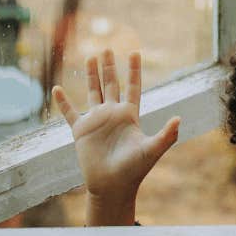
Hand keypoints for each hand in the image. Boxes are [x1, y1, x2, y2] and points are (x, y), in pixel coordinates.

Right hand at [51, 49, 180, 222]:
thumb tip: (179, 119)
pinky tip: (57, 89)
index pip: (133, 87)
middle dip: (109, 67)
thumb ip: (166, 135)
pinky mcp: (81, 132)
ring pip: (93, 92)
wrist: (113, 187)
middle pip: (111, 84)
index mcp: (130, 116)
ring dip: (90, 76)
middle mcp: (112, 115)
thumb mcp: (152, 150)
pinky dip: (63, 102)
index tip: (134, 52)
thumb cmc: (134, 170)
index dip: (134, 71)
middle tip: (107, 48)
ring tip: (89, 57)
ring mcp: (96, 122)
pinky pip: (70, 113)